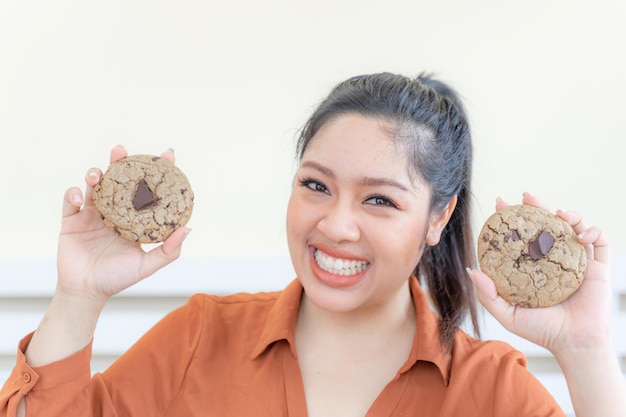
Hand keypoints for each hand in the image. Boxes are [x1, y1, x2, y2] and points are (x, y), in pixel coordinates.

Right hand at [56, 145, 189, 303]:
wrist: (86, 291)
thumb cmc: (118, 278)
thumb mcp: (147, 266)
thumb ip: (168, 251)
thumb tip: (187, 229)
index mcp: (132, 218)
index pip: (146, 189)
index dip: (156, 170)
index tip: (167, 156)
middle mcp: (113, 211)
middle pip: (117, 179)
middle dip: (120, 161)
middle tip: (122, 150)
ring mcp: (91, 213)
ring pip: (93, 184)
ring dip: (95, 173)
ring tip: (99, 175)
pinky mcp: (71, 219)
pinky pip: (70, 199)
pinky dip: (73, 193)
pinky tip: (80, 197)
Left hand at [468, 193, 612, 355]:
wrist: (573, 343)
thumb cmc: (540, 330)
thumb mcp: (507, 312)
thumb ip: (488, 294)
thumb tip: (472, 269)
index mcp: (534, 266)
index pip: (522, 235)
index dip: (512, 219)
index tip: (499, 206)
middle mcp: (554, 260)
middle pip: (547, 225)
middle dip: (537, 207)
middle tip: (525, 196)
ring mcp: (577, 261)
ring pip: (574, 227)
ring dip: (568, 214)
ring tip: (558, 212)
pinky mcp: (598, 267)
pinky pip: (600, 242)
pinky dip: (592, 231)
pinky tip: (580, 233)